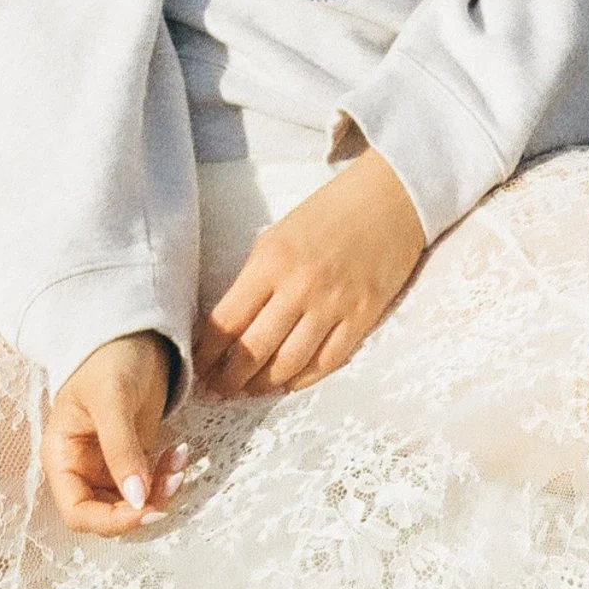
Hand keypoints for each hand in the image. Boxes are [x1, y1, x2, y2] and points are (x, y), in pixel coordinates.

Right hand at [42, 331, 177, 534]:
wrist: (133, 333)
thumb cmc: (109, 358)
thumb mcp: (112, 399)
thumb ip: (122, 450)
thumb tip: (137, 500)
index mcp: (63, 457)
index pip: (78, 512)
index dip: (111, 521)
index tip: (146, 509)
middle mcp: (82, 468)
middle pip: (107, 515)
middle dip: (142, 508)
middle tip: (174, 481)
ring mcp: (109, 466)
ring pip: (133, 504)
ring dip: (160, 494)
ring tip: (181, 464)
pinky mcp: (134, 458)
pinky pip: (150, 485)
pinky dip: (167, 478)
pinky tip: (180, 454)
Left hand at [195, 150, 425, 397]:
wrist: (390, 197)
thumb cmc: (330, 212)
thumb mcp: (278, 236)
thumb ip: (256, 278)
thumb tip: (231, 323)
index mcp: (270, 262)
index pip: (227, 321)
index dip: (207, 352)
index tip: (197, 366)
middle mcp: (299, 287)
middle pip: (253, 350)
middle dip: (229, 378)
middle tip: (219, 389)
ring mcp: (334, 304)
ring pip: (289, 363)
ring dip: (263, 384)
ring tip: (249, 390)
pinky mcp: (363, 316)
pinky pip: (328, 361)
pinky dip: (304, 379)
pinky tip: (288, 382)